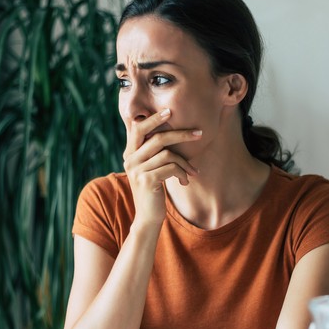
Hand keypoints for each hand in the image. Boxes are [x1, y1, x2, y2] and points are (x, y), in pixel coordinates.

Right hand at [122, 108, 200, 224]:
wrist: (147, 217)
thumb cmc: (153, 190)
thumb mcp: (151, 169)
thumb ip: (154, 152)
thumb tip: (172, 132)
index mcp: (130, 153)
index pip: (138, 128)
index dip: (153, 118)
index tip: (170, 111)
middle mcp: (130, 159)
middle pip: (157, 138)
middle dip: (181, 133)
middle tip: (199, 133)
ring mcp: (137, 170)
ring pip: (168, 154)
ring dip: (186, 163)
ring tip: (193, 172)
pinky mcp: (146, 180)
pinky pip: (171, 167)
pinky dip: (182, 172)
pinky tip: (185, 181)